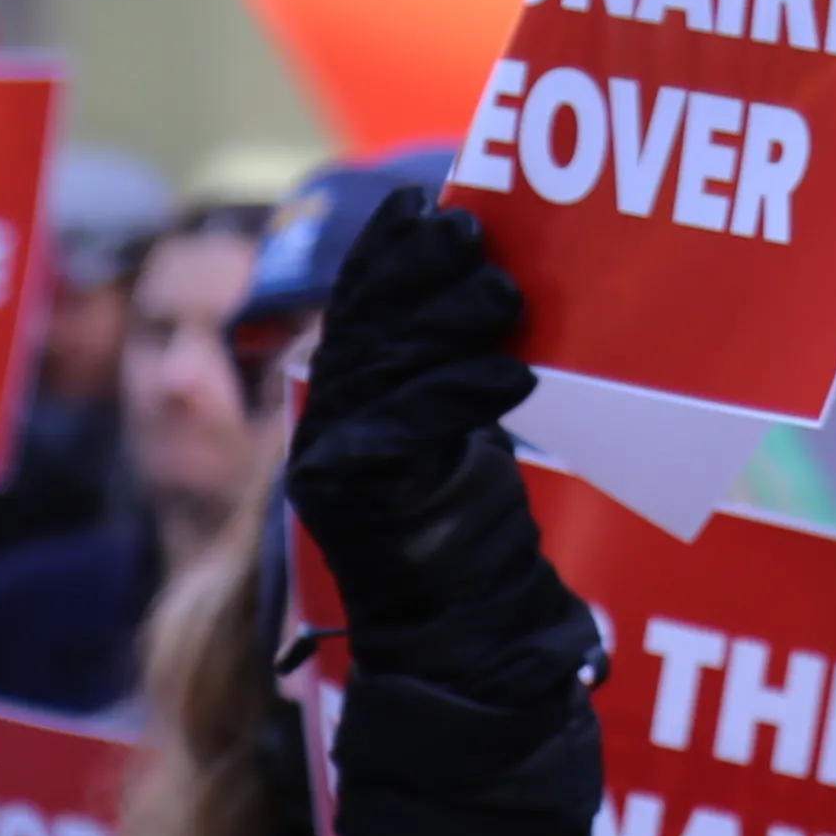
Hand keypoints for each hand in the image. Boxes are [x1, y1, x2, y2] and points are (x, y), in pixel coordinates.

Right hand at [283, 198, 569, 643]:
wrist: (454, 631)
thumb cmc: (468, 528)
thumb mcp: (461, 428)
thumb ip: (457, 363)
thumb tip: (495, 278)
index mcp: (345, 399)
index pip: (356, 307)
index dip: (383, 251)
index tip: (421, 203)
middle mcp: (326, 423)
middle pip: (365, 326)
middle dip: (414, 271)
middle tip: (469, 231)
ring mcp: (331, 461)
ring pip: (382, 367)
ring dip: (445, 320)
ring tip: (502, 293)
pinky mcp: (354, 497)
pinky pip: (409, 427)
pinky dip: (461, 393)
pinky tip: (508, 373)